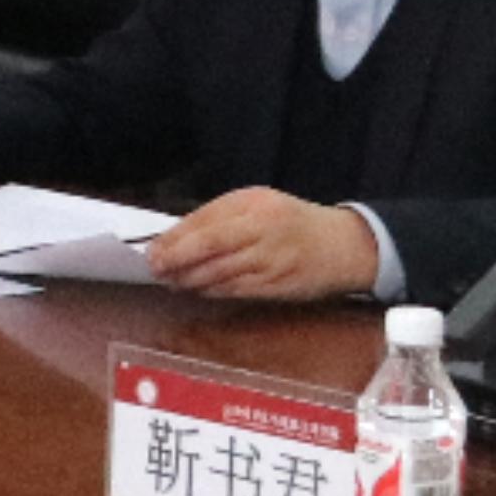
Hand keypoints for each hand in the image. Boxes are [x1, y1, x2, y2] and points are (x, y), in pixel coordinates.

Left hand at [146, 187, 379, 299]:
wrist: (342, 246)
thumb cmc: (292, 222)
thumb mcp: (258, 204)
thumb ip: (221, 216)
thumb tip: (178, 236)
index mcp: (256, 205)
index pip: (206, 223)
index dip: (175, 239)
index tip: (153, 249)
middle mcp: (264, 232)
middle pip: (210, 249)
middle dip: (177, 262)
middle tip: (155, 269)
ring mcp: (272, 262)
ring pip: (220, 274)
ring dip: (190, 280)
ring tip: (171, 281)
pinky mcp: (277, 287)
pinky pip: (236, 290)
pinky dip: (213, 291)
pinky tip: (198, 289)